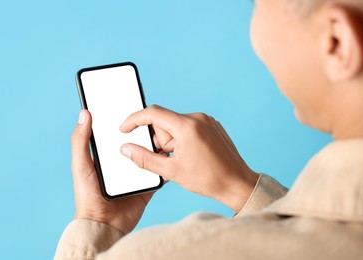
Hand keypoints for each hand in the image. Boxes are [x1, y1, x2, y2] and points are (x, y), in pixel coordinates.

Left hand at [71, 110, 152, 233]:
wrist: (103, 224)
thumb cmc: (87, 195)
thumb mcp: (81, 165)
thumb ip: (80, 140)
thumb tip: (84, 113)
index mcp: (107, 156)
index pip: (118, 135)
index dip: (126, 123)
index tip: (134, 108)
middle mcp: (122, 163)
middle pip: (137, 143)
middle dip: (145, 133)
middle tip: (155, 122)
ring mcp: (136, 174)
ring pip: (150, 156)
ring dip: (157, 147)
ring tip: (164, 136)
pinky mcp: (147, 186)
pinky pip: (158, 173)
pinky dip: (163, 165)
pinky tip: (169, 155)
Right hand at [120, 105, 258, 212]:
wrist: (237, 184)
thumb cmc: (208, 179)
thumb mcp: (171, 171)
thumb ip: (144, 158)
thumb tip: (126, 149)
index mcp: (187, 126)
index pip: (153, 113)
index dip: (135, 120)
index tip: (125, 129)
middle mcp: (198, 118)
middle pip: (164, 123)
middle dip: (160, 141)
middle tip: (169, 159)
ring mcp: (206, 121)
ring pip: (175, 126)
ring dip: (172, 142)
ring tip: (183, 160)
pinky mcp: (212, 125)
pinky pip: (187, 128)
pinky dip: (182, 140)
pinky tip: (191, 156)